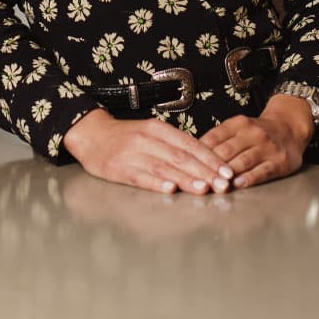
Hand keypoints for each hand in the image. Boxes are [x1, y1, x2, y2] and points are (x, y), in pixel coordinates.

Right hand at [63, 108, 233, 194]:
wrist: (90, 133)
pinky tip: (170, 189)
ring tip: (205, 188)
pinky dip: (157, 183)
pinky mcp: (118, 169)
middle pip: (181, 156)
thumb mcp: (151, 133)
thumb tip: (205, 162)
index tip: (228, 172)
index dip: (210, 159)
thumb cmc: (125, 136)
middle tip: (223, 185)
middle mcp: (147, 139)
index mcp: (158, 128)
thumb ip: (174, 145)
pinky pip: (140, 176)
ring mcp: (132, 154)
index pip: (190, 144)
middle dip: (205, 172)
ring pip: (164, 167)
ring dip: (187, 179)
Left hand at [199, 94, 314, 188]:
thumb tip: (192, 155)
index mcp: (238, 123)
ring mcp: (267, 147)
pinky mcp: (280, 161)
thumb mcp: (238, 127)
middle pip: (226, 151)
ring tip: (216, 185)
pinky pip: (263, 171)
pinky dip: (249, 178)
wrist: (290, 127)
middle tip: (198, 180)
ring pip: (243, 161)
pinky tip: (239, 184)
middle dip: (211, 167)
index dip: (199, 153)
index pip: (214, 138)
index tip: (188, 165)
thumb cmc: (257, 132)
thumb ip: (218, 139)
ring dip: (227, 174)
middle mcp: (252, 133)